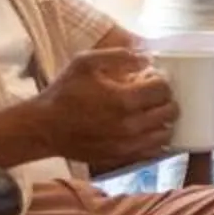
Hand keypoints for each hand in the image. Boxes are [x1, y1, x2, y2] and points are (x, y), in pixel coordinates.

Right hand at [37, 45, 176, 166]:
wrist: (44, 128)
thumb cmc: (63, 93)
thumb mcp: (85, 62)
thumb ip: (118, 56)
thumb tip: (146, 58)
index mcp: (123, 99)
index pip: (163, 89)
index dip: (160, 80)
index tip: (150, 79)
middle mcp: (130, 125)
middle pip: (169, 111)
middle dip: (166, 100)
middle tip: (153, 95)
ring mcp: (127, 145)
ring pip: (165, 134)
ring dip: (164, 121)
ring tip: (151, 113)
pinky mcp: (121, 158)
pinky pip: (153, 152)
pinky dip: (155, 141)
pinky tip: (145, 131)